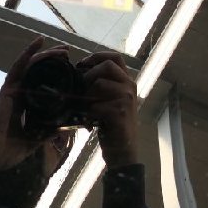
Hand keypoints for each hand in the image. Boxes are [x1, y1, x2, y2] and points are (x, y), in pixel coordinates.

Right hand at [0, 38, 69, 176]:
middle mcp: (20, 97)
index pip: (42, 90)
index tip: (70, 75)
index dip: (56, 80)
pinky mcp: (8, 88)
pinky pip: (19, 66)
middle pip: (39, 74)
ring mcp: (14, 91)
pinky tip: (39, 41)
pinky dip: (29, 53)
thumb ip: (46, 134)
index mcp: (25, 109)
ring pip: (33, 67)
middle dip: (55, 64)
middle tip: (70, 57)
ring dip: (48, 56)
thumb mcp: (32, 143)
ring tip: (64, 50)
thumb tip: (64, 127)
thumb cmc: (4, 152)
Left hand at [78, 52, 139, 167]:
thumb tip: (77, 72)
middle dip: (89, 73)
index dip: (97, 56)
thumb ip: (100, 85)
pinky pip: (97, 104)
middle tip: (80, 87)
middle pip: (107, 66)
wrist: (122, 150)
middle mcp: (129, 87)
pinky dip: (88, 112)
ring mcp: (127, 99)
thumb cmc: (111, 124)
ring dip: (86, 94)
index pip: (115, 57)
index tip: (82, 64)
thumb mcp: (107, 100)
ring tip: (84, 108)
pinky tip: (89, 121)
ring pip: (100, 83)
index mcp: (126, 81)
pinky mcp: (120, 113)